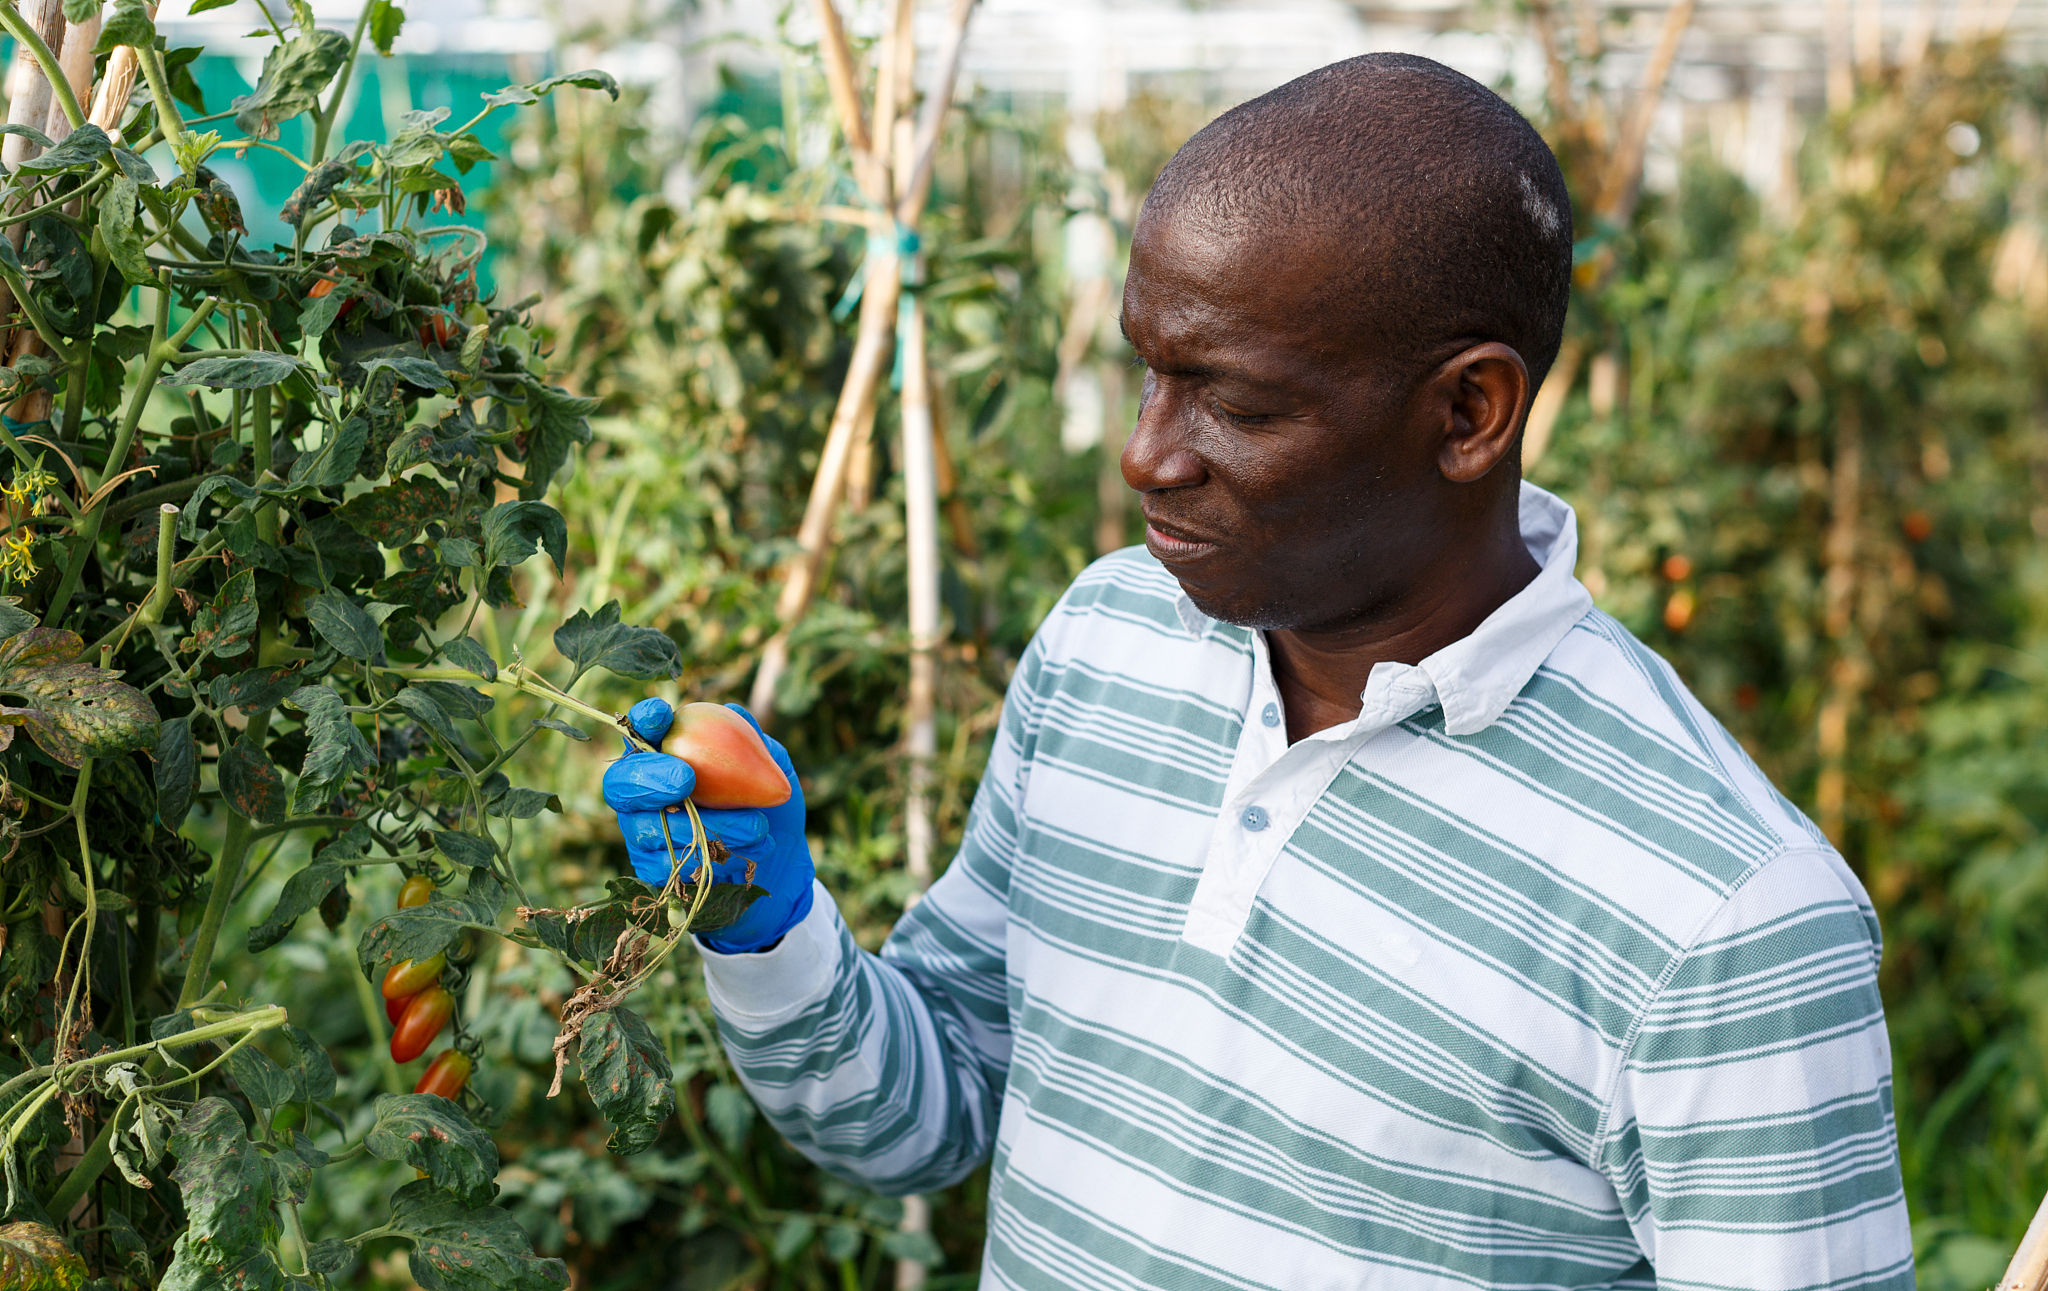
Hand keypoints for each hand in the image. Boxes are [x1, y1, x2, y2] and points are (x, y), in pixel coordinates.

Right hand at [602, 699, 814, 952]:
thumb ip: (752, 742)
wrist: (781, 861)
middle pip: (621, 783)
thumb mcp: (771, 769)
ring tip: (756, 828)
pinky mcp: (654, 870)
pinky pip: (665, 866)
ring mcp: (644, 832)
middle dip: (649, 778)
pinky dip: (708, 858)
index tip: (660, 716)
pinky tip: (745, 854)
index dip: (642, 722)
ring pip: (649, 828)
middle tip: (686, 779)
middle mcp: (645, 792)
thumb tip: (735, 712)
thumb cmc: (767, 804)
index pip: (640, 732)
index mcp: (666, 755)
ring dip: (704, 825)